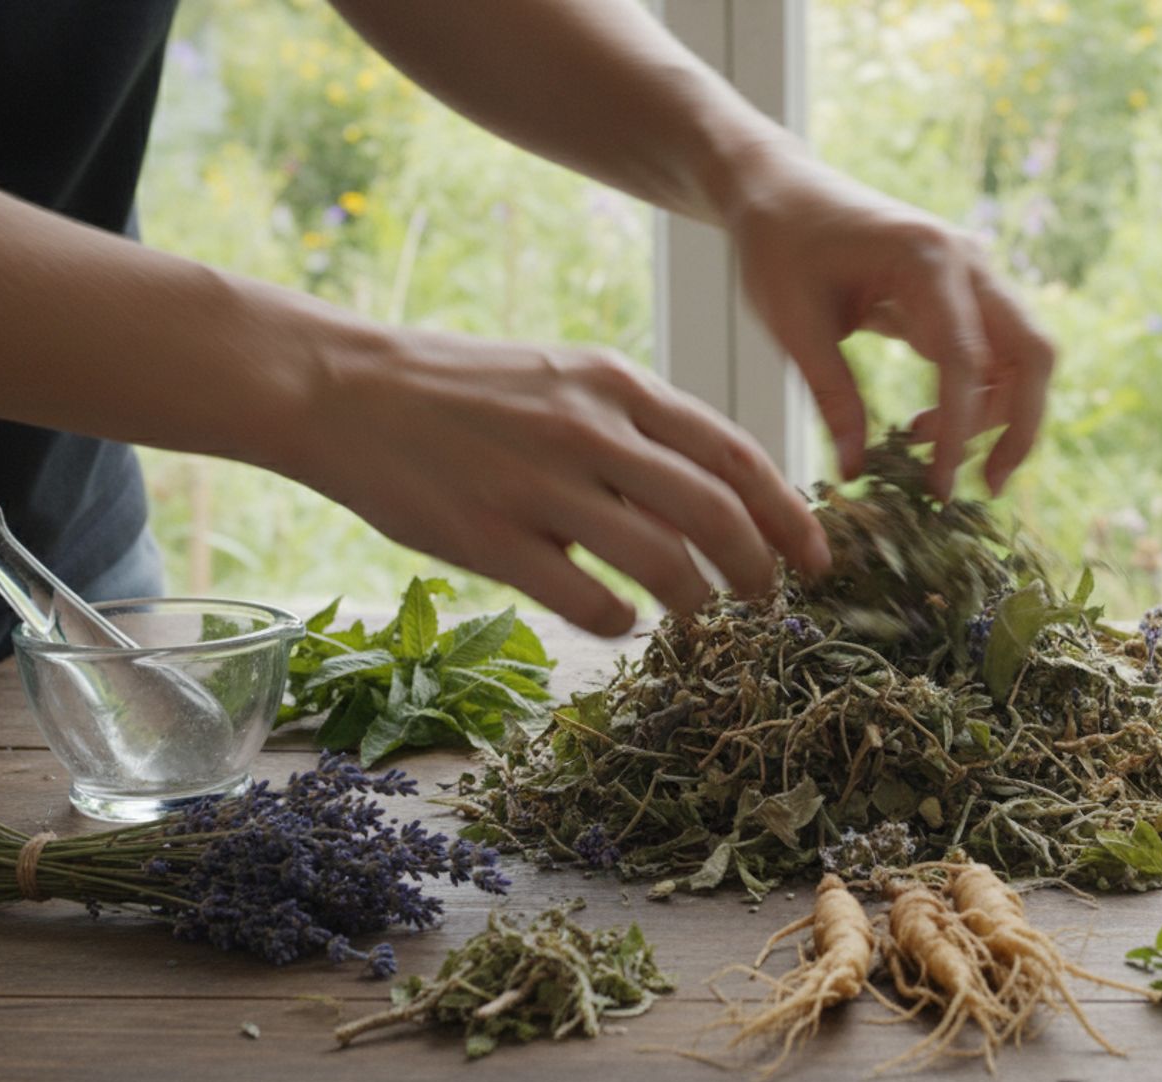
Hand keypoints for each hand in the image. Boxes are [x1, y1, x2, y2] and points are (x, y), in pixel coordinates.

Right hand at [292, 329, 830, 635]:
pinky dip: (621, 624)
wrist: (344, 389)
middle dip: (761, 570)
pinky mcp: (491, 538)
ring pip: (663, 563)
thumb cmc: (467, 390)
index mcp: (616, 385)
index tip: (817, 557)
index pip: (734, 453)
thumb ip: (639, 425)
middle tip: (772, 604)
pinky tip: (619, 623)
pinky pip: (588, 602)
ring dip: (701, 605)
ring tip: (706, 621)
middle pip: (715, 513)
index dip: (789, 513)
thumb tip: (719, 491)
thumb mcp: (566, 377)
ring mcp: (540, 485)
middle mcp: (589, 429)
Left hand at [724, 148, 1054, 499]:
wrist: (778, 190)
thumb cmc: (778, 245)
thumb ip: (832, 396)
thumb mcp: (793, 324)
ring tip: (926, 450)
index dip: (960, 430)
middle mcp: (967, 262)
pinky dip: (975, 397)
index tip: (940, 487)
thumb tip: (857, 473)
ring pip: (1022, 356)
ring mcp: (972, 275)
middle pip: (1032, 352)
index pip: (966, 359)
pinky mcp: (961, 293)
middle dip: (1020, 426)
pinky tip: (923, 425)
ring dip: (996, 414)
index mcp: (927, 258)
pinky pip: (994, 353)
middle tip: (986, 486)